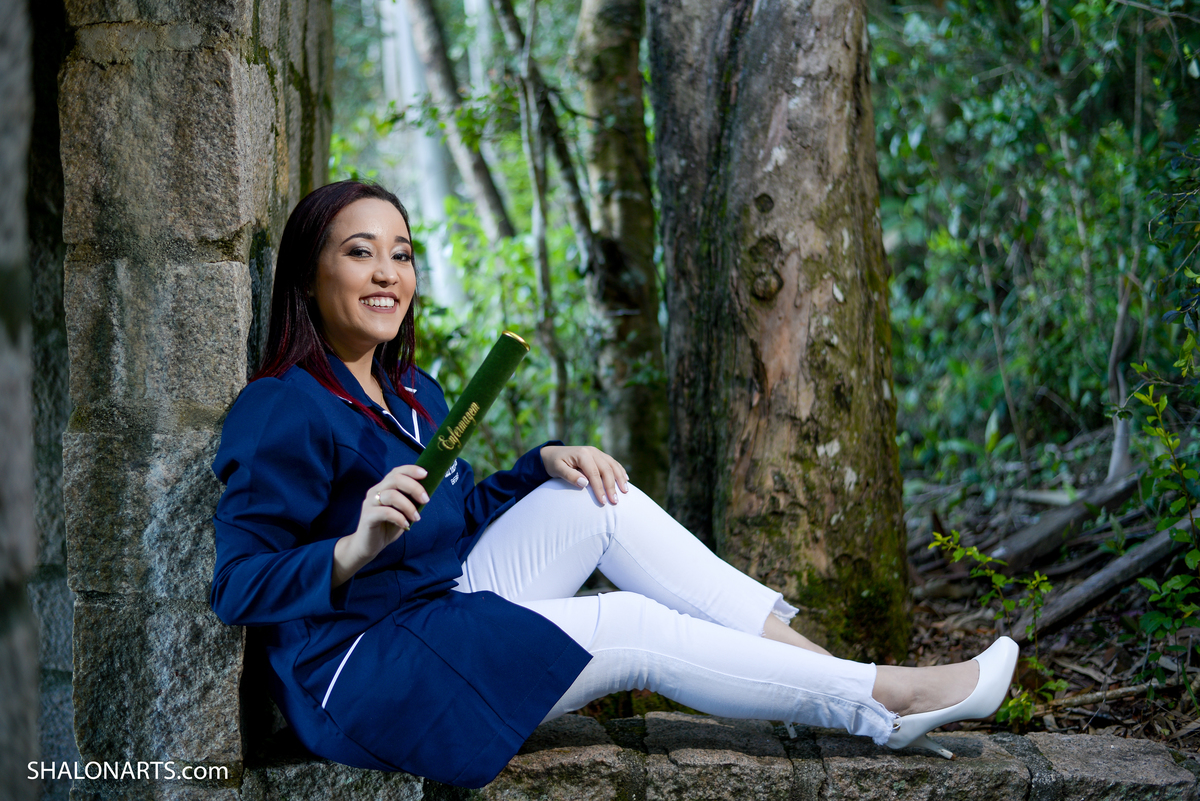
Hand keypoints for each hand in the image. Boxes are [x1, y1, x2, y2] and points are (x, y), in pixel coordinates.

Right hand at [332, 464, 428, 586]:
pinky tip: (406, 525)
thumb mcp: (402, 512)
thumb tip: (426, 494)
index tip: (426, 474)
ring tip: (416, 518)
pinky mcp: (368, 516)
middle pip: (395, 479)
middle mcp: (375, 491)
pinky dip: (400, 518)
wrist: (368, 546)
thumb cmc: (387, 527)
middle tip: (426, 500)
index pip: (396, 471)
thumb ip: (410, 501)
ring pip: (391, 495)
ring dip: (408, 506)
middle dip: (414, 488)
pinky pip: (386, 512)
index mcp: (384, 487)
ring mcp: (370, 503)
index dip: (411, 470)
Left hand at [540, 445, 629, 505]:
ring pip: (613, 465)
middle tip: (615, 501)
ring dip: (620, 478)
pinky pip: (613, 462)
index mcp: (582, 454)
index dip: (599, 488)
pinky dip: (620, 471)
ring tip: (625, 491)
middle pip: (606, 469)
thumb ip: (570, 476)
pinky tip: (626, 479)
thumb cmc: (554, 463)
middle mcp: (592, 451)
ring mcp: (597, 452)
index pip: (594, 473)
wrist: (552, 453)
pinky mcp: (599, 455)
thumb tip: (584, 483)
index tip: (603, 502)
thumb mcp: (557, 469)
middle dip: (612, 486)